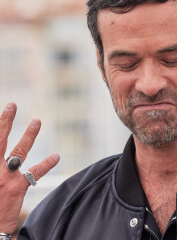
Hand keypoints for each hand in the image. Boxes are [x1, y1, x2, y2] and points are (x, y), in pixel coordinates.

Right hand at [0, 103, 59, 233]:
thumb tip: (5, 155)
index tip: (4, 110)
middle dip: (4, 121)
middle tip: (12, 105)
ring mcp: (5, 177)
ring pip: (18, 151)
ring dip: (28, 135)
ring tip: (36, 120)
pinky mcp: (17, 188)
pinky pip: (35, 172)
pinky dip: (47, 163)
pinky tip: (56, 156)